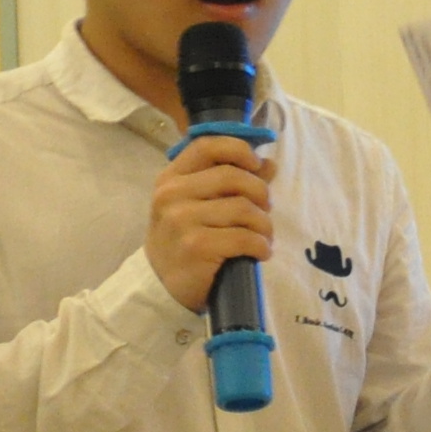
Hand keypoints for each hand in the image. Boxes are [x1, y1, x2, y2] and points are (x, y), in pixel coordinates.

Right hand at [147, 133, 278, 312]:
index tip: (257, 165)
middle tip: (265, 211)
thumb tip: (269, 164)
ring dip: (264, 225)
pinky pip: (245, 237)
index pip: (207, 145)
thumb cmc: (185, 240)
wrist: (161, 286)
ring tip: (263, 236)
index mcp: (172, 178)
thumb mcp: (199, 205)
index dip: (239, 149)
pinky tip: (260, 252)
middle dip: (261, 193)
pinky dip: (261, 245)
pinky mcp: (196, 247)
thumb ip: (232, 182)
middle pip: (233, 176)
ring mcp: (181, 221)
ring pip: (244, 208)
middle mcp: (172, 195)